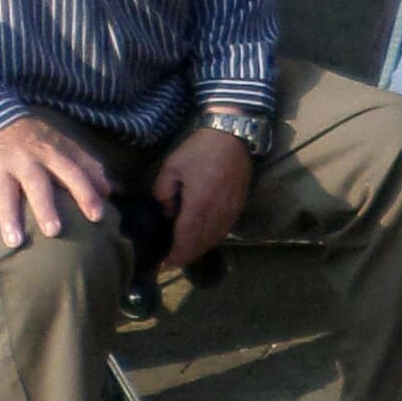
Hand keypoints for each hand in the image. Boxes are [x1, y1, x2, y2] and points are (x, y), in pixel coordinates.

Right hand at [0, 113, 110, 251]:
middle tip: (54, 231)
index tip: (97, 215)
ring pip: (2, 193)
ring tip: (15, 242)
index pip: (71, 172)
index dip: (85, 192)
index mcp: (49, 151)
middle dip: (44, 206)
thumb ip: (86, 166)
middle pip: (35, 183)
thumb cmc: (35, 140)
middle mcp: (24, 159)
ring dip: (8, 217)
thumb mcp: (62, 144)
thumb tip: (110, 190)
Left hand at [153, 123, 255, 268]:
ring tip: (185, 252)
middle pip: (200, 245)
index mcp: (198, 206)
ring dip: (198, 249)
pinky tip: (202, 238)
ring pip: (213, 240)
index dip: (175, 255)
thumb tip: (168, 212)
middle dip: (185, 256)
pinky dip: (211, 239)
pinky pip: (223, 231)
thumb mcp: (171, 167)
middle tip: (171, 260)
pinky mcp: (238, 207)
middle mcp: (216, 214)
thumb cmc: (199, 150)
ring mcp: (230, 212)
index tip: (164, 262)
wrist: (232, 137)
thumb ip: (163, 193)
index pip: (185, 240)